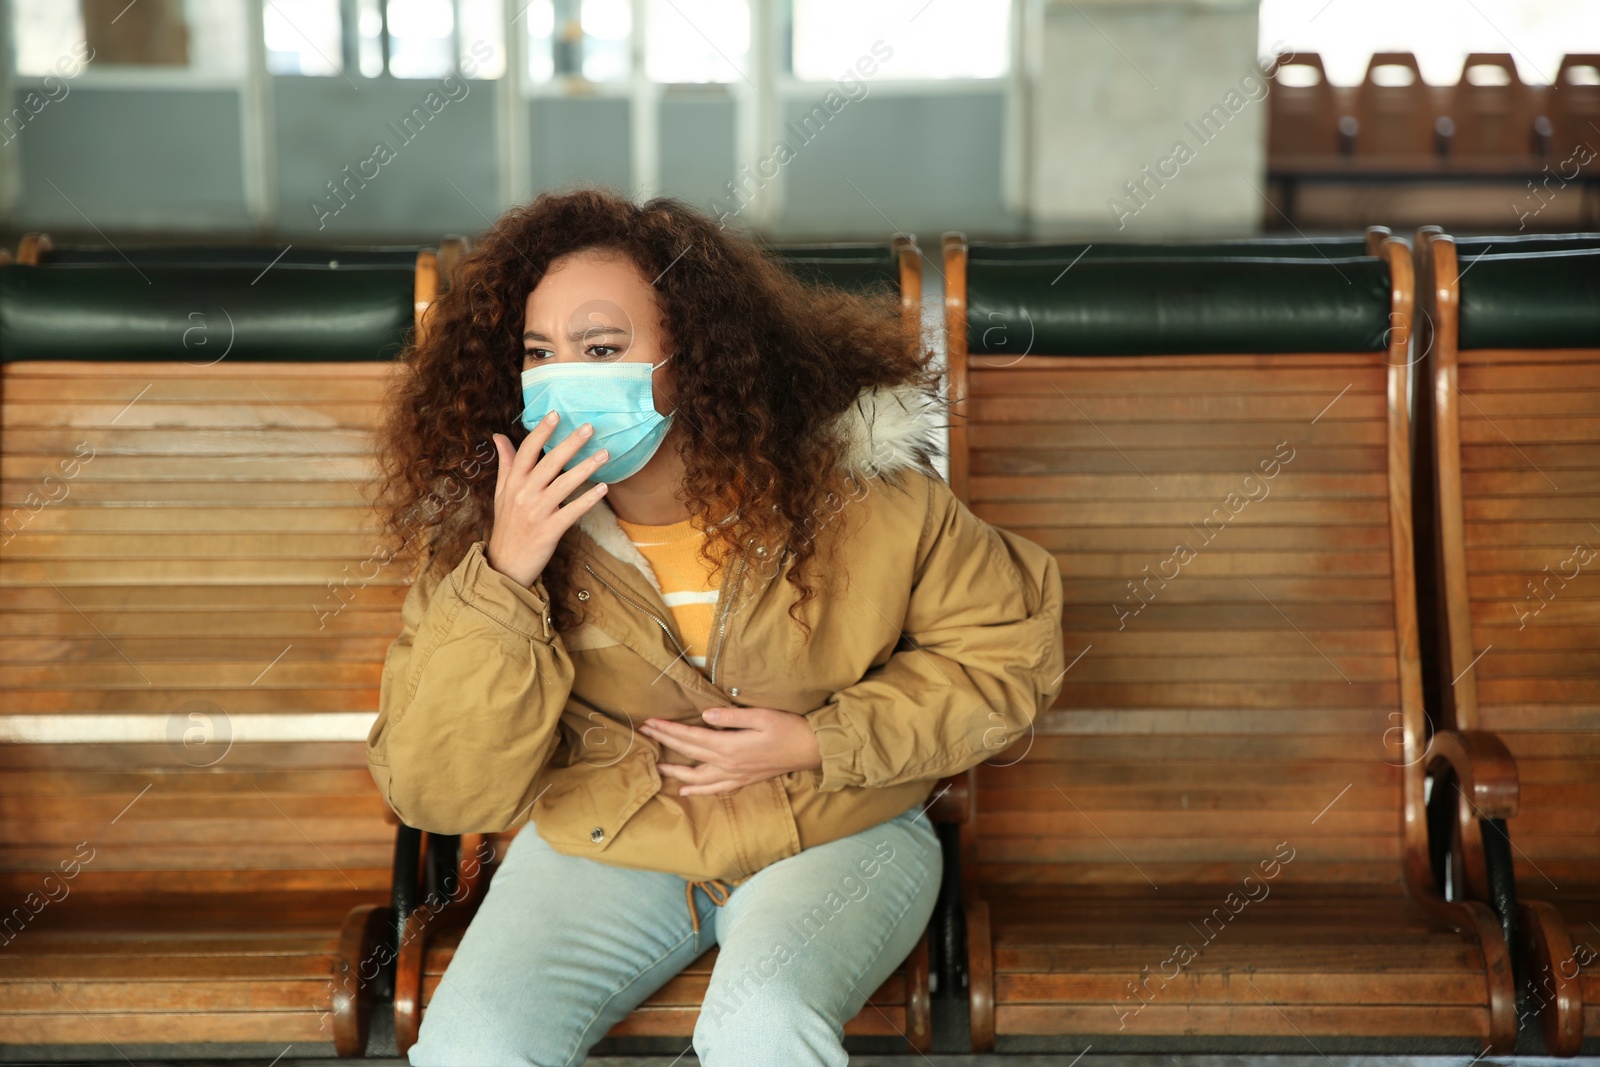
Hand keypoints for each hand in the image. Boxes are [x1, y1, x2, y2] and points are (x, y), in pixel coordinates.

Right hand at [484, 412, 611, 587]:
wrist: (504, 566)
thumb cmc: (507, 526)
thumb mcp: (502, 494)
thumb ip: (506, 464)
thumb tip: (499, 436)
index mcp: (513, 483)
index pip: (526, 451)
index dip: (541, 432)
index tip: (556, 414)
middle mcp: (523, 494)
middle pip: (548, 463)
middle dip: (569, 444)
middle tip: (589, 427)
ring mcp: (536, 512)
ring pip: (563, 485)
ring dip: (585, 468)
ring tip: (604, 454)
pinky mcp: (549, 531)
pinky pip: (572, 511)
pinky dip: (587, 499)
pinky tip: (602, 488)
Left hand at [641, 706, 822, 795]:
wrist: (810, 750)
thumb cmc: (788, 729)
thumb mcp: (761, 716)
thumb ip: (731, 717)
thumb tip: (705, 716)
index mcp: (729, 747)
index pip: (690, 737)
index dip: (668, 730)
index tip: (650, 722)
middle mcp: (727, 765)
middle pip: (688, 755)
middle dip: (665, 743)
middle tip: (645, 733)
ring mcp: (735, 775)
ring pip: (697, 778)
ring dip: (675, 772)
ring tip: (657, 768)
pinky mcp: (743, 780)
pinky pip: (714, 788)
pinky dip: (698, 790)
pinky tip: (686, 791)